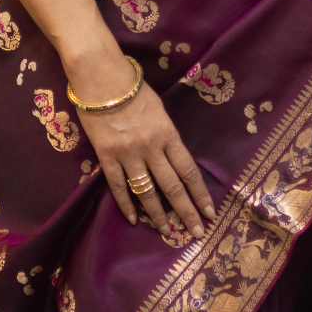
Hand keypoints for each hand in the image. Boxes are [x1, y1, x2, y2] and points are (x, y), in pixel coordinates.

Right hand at [74, 76, 215, 241]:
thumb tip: (173, 157)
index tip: (210, 212)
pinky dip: (126, 204)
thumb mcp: (160, 110)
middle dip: (186, 212)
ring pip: (147, 192)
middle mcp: (151, 149)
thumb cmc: (133, 89)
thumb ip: (167, 135)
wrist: (101, 79)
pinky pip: (118, 186)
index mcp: (168, 135)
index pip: (189, 171)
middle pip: (172, 187)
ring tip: (167, 232)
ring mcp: (128, 155)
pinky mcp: (107, 156)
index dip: (200, 194)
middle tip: (196, 232)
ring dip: (158, 215)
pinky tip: (133, 219)